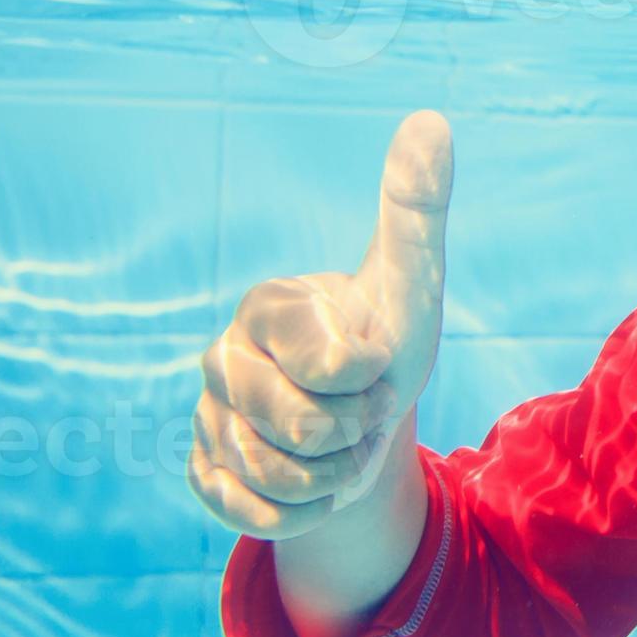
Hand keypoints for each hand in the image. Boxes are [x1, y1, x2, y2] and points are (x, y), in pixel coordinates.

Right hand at [191, 110, 451, 541]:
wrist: (364, 420)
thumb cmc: (385, 341)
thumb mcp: (412, 282)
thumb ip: (416, 206)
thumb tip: (432, 119)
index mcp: (266, 307)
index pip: (334, 367)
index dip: (373, 377)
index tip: (372, 359)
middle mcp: (220, 359)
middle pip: (305, 431)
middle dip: (356, 431)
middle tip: (357, 408)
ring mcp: (206, 420)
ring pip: (283, 480)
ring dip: (335, 475)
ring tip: (337, 442)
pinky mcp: (204, 476)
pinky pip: (258, 517)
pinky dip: (304, 514)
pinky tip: (313, 485)